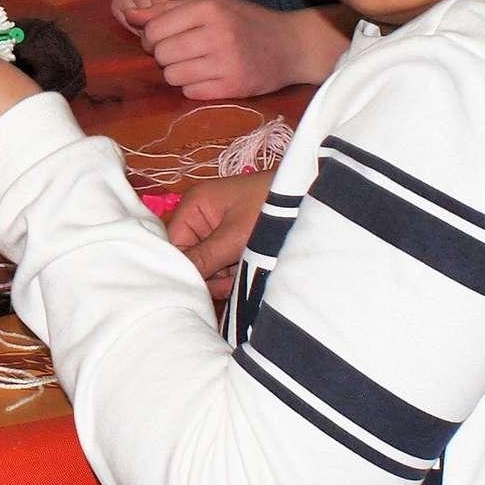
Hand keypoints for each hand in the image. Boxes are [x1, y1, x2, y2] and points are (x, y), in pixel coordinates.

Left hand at [139, 0, 345, 99]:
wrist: (291, 46)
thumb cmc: (246, 22)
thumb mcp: (211, 5)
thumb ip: (168, 10)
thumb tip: (129, 16)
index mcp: (209, 9)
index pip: (155, 28)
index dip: (151, 36)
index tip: (162, 39)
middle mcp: (217, 35)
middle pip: (161, 53)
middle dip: (164, 55)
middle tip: (179, 52)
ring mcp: (226, 63)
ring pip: (172, 75)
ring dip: (176, 72)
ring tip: (193, 64)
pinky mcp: (233, 88)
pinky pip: (190, 92)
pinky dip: (192, 86)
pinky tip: (206, 76)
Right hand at [164, 171, 273, 298]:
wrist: (312, 200)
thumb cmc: (270, 210)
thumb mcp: (235, 237)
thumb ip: (203, 258)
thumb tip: (172, 279)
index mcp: (194, 205)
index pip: (174, 244)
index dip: (186, 267)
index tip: (204, 285)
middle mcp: (202, 216)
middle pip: (191, 256)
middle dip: (210, 274)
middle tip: (231, 281)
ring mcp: (220, 229)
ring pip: (209, 264)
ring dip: (224, 276)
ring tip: (246, 272)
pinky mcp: (236, 240)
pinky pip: (225, 263)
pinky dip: (236, 271)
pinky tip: (251, 269)